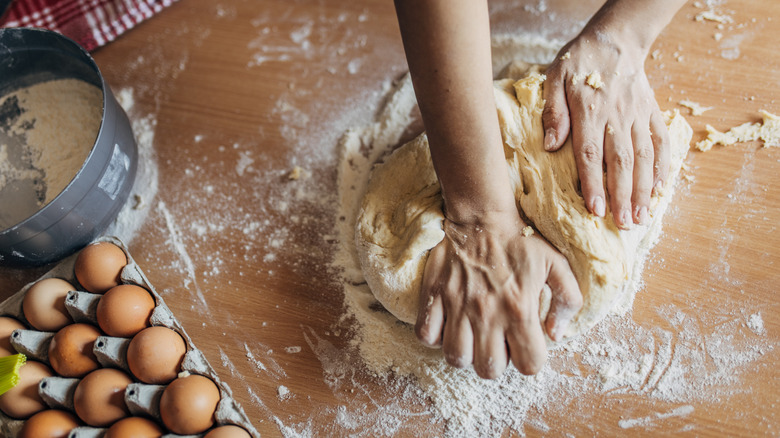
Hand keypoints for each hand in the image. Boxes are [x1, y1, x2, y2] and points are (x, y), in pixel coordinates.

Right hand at [415, 213, 581, 378]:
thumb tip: (556, 334)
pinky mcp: (434, 296)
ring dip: (465, 354)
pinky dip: (435, 337)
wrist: (481, 215)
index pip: (529, 365)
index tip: (525, 345)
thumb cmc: (521, 241)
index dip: (530, 360)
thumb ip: (567, 301)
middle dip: (496, 362)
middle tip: (496, 342)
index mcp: (520, 309)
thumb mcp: (557, 265)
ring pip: (456, 358)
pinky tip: (448, 325)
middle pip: (489, 370)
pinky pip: (426, 335)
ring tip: (471, 338)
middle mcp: (487, 313)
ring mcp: (457, 306)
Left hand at [542, 32, 670, 228]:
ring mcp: (638, 115)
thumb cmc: (579, 62)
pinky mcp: (652, 112)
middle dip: (622, 196)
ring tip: (641, 217)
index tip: (595, 209)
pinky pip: (661, 142)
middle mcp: (617, 116)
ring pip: (644, 157)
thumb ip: (553, 112)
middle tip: (623, 224)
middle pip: (622, 161)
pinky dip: (663, 167)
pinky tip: (660, 190)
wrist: (615, 39)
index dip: (594, 183)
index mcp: (589, 111)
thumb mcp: (554, 78)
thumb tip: (549, 145)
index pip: (591, 153)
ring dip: (643, 189)